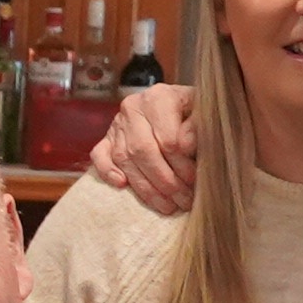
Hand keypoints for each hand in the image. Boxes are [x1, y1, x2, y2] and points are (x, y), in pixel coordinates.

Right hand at [90, 82, 201, 215]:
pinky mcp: (106, 138)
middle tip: (182, 200)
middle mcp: (133, 107)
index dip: (181, 164)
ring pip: (125, 159)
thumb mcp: (203, 114)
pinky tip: (122, 185)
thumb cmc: (193, 112)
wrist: (177, 104)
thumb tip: (186, 146)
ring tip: (167, 206)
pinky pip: (99, 156)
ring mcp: (117, 123)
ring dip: (145, 187)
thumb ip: (198, 127)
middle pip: (143, 151)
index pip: (167, 138)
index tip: (194, 181)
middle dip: (164, 181)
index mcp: (159, 97)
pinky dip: (108, 171)